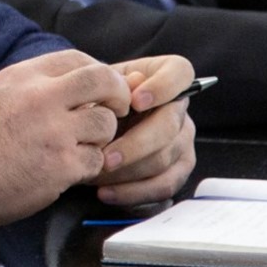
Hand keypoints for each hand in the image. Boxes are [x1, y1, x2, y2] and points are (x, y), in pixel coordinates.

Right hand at [0, 50, 129, 228]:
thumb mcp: (1, 92)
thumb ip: (37, 83)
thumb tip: (82, 81)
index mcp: (24, 76)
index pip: (78, 59)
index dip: (99, 73)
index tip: (103, 89)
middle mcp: (41, 98)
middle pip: (103, 80)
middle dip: (119, 94)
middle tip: (119, 108)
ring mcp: (54, 132)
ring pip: (106, 124)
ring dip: (101, 136)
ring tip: (82, 145)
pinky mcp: (61, 166)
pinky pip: (96, 159)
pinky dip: (89, 165)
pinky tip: (70, 168)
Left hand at [95, 56, 197, 206]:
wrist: (84, 129)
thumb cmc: (93, 101)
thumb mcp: (96, 87)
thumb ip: (111, 85)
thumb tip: (130, 86)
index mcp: (164, 79)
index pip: (180, 73)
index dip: (163, 87)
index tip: (134, 101)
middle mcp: (179, 110)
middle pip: (169, 126)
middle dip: (135, 145)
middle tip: (105, 157)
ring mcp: (181, 143)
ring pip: (164, 161)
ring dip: (127, 173)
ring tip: (96, 175)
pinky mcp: (176, 173)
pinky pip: (162, 188)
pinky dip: (132, 193)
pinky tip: (105, 193)